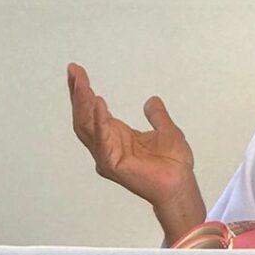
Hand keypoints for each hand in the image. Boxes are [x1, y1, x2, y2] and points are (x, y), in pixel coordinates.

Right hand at [67, 63, 204, 235]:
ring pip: (87, 126)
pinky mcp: (112, 164)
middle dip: (78, 93)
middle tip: (74, 71)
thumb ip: (157, 115)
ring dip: (83, 103)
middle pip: (83, 116)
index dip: (84, 92)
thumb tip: (152, 101)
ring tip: (82, 83)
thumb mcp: (167, 130)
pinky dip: (99, 121)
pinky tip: (99, 103)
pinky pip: (101, 141)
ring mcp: (107, 156)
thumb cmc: (173, 165)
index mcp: (116, 136)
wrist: (181, 184)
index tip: (77, 72)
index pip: (93, 111)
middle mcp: (107, 145)